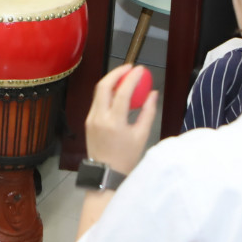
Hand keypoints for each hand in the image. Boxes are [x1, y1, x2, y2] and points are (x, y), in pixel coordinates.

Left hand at [85, 63, 158, 177]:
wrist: (106, 173)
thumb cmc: (126, 157)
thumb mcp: (142, 135)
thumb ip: (148, 112)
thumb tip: (153, 93)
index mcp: (114, 122)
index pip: (122, 92)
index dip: (132, 77)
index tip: (140, 70)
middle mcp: (100, 118)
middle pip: (104, 86)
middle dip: (116, 72)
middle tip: (129, 67)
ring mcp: (91, 119)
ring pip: (98, 92)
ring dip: (111, 81)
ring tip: (124, 77)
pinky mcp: (88, 121)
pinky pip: (97, 101)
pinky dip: (106, 92)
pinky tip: (117, 92)